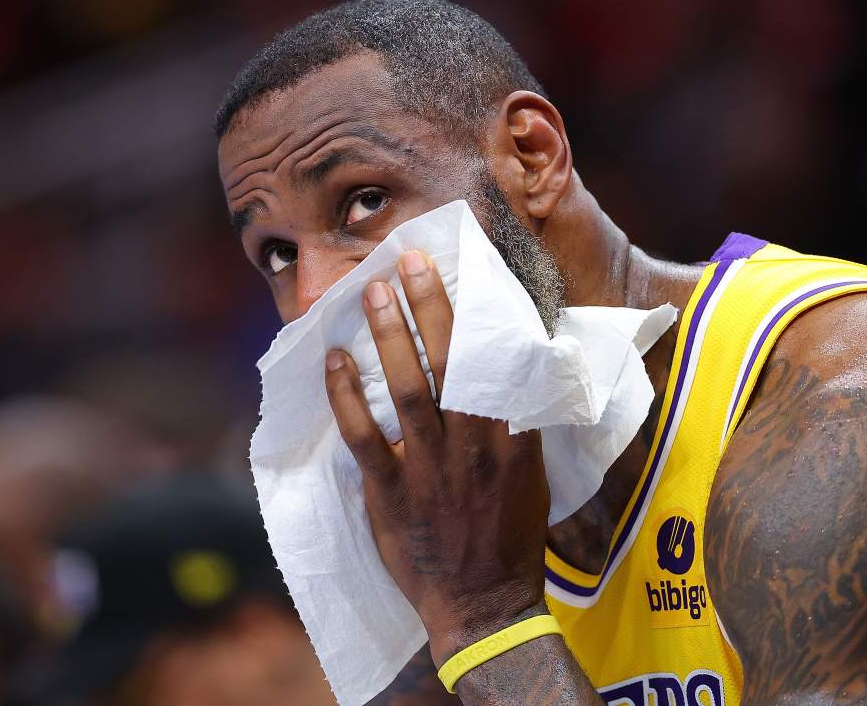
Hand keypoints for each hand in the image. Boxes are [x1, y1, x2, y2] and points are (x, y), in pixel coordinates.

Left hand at [324, 249, 550, 663]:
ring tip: (373, 292)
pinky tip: (334, 360)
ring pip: (408, 390)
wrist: (485, 607)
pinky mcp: (391, 493)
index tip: (469, 268)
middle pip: (451, 363)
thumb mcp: (532, 474)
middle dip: (431, 306)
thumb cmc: (512, 536)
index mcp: (512, 439)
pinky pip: (364, 437)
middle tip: (411, 260)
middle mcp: (474, 446)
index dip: (482, 312)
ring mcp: (429, 469)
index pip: (497, 363)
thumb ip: (517, 422)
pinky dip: (346, 397)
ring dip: (390, 336)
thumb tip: (506, 368)